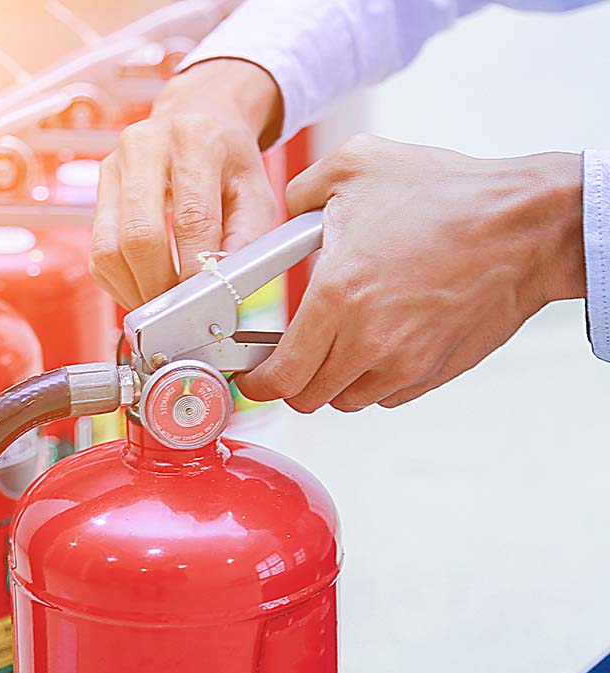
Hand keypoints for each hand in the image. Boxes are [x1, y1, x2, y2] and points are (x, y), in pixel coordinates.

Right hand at [90, 59, 281, 308]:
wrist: (198, 116)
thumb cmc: (229, 160)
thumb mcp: (255, 192)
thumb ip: (247, 239)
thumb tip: (222, 287)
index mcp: (195, 140)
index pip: (191, 217)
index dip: (194, 269)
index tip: (204, 303)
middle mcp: (145, 146)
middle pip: (139, 236)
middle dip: (159, 286)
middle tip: (179, 313)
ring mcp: (113, 165)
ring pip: (108, 248)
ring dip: (134, 290)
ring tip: (161, 307)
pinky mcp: (98, 188)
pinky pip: (97, 252)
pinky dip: (119, 282)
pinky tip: (144, 288)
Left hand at [238, 135, 584, 411]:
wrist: (526, 225)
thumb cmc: (450, 196)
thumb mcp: (358, 165)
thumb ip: (302, 190)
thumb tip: (285, 210)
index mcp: (337, 296)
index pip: (280, 376)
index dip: (258, 383)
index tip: (252, 374)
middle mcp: (368, 341)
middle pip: (307, 398)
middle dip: (291, 381)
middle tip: (290, 356)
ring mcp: (405, 362)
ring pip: (347, 400)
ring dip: (333, 380)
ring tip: (339, 342)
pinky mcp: (435, 372)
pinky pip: (387, 396)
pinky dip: (374, 380)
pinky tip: (380, 342)